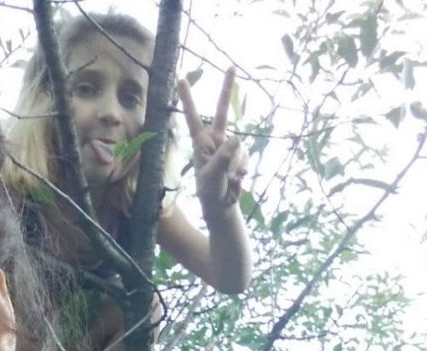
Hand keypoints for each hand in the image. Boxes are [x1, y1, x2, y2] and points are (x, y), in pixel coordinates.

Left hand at [178, 67, 247, 215]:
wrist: (222, 208)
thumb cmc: (210, 192)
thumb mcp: (213, 176)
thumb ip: (224, 157)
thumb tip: (237, 138)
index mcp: (200, 143)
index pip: (193, 118)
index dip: (188, 99)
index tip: (181, 78)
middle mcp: (215, 140)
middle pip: (222, 112)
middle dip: (226, 90)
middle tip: (231, 67)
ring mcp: (229, 147)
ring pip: (239, 146)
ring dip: (236, 166)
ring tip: (230, 182)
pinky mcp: (240, 156)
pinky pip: (246, 157)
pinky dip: (242, 170)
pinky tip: (236, 183)